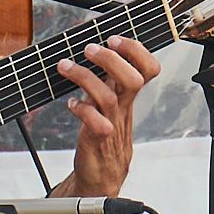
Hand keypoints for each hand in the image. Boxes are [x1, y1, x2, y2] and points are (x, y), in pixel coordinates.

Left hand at [54, 32, 154, 199]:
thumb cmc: (101, 135)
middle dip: (112, 59)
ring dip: (84, 77)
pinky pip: (94, 122)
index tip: (114, 38)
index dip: (135, 50)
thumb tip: (96, 50)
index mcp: (127, 96)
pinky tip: (71, 103)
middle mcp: (123, 107)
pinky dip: (80, 108)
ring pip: (108, 97)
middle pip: (133, 79)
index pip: (148, 68)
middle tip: (90, 49)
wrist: (101, 175)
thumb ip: (106, 79)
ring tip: (65, 66)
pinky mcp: (99, 139)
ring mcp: (112, 123)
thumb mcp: (108, 102)